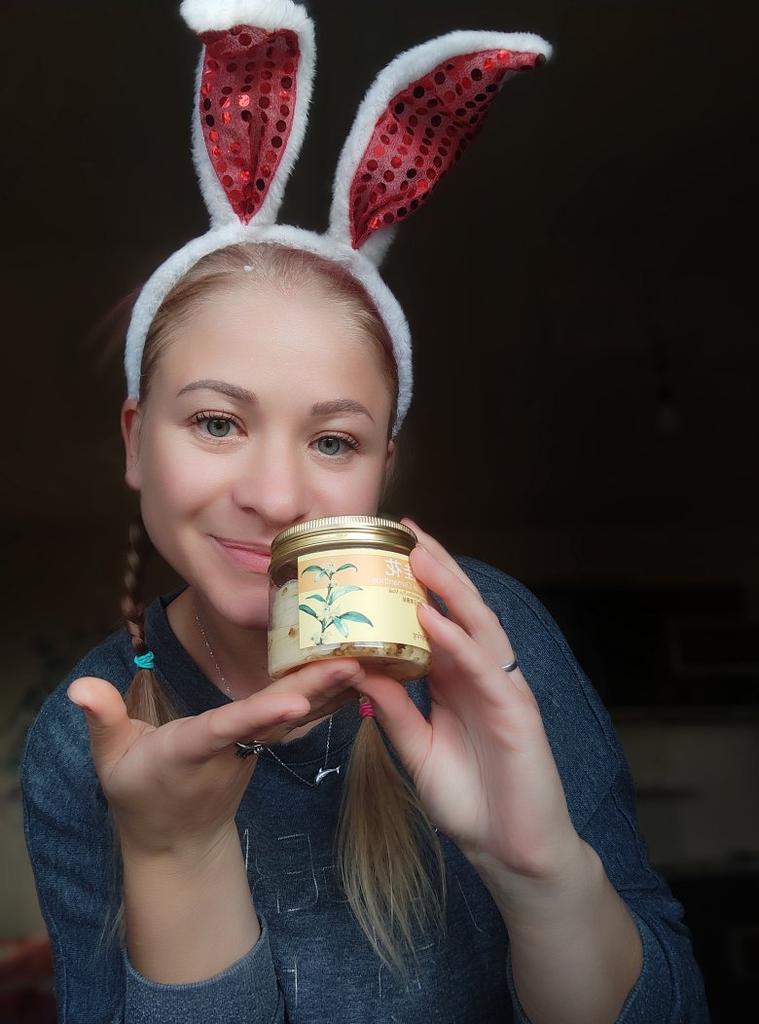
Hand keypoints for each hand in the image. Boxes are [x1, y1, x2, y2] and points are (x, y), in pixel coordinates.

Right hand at [68, 657, 363, 855]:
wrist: (176, 838)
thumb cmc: (139, 791)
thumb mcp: (111, 759)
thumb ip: (102, 720)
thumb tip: (80, 686)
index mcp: (191, 750)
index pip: (227, 728)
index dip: (260, 713)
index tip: (294, 698)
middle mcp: (232, 750)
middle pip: (279, 716)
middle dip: (316, 689)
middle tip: (355, 660)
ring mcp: (255, 750)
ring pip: (298, 716)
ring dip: (333, 687)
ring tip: (372, 654)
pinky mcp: (267, 745)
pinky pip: (302, 719)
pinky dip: (331, 696)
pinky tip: (361, 671)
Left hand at [357, 519, 581, 887]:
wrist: (509, 850)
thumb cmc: (469, 799)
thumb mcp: (417, 749)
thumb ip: (396, 710)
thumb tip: (361, 671)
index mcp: (457, 680)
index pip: (437, 618)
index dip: (417, 583)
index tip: (388, 548)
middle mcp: (481, 674)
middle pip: (459, 608)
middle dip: (435, 567)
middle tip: (405, 529)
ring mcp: (502, 687)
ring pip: (477, 625)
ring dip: (448, 587)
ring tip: (419, 553)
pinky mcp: (516, 711)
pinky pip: (483, 667)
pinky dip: (458, 640)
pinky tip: (433, 618)